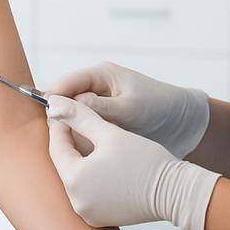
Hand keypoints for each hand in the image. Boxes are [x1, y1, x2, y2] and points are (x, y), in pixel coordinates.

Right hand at [47, 61, 209, 158]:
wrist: (184, 123)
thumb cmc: (159, 107)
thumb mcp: (128, 107)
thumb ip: (96, 107)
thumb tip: (61, 105)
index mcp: (100, 76)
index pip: (66, 82)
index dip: (53, 97)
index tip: (45, 116)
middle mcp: (96, 90)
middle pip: (66, 101)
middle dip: (61, 117)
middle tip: (58, 137)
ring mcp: (99, 107)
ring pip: (73, 118)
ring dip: (72, 131)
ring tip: (72, 146)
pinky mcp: (104, 123)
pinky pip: (85, 130)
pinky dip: (83, 140)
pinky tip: (84, 153)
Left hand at [47, 95, 218, 229]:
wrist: (175, 192)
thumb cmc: (145, 162)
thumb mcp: (109, 133)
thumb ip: (80, 117)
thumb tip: (54, 104)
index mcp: (74, 181)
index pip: (56, 146)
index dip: (61, 124)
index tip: (67, 110)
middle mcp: (76, 202)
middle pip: (65, 163)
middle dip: (70, 141)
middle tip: (80, 121)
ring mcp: (88, 213)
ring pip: (76, 177)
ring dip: (81, 158)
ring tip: (93, 138)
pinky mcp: (101, 219)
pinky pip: (88, 191)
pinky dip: (91, 175)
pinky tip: (103, 160)